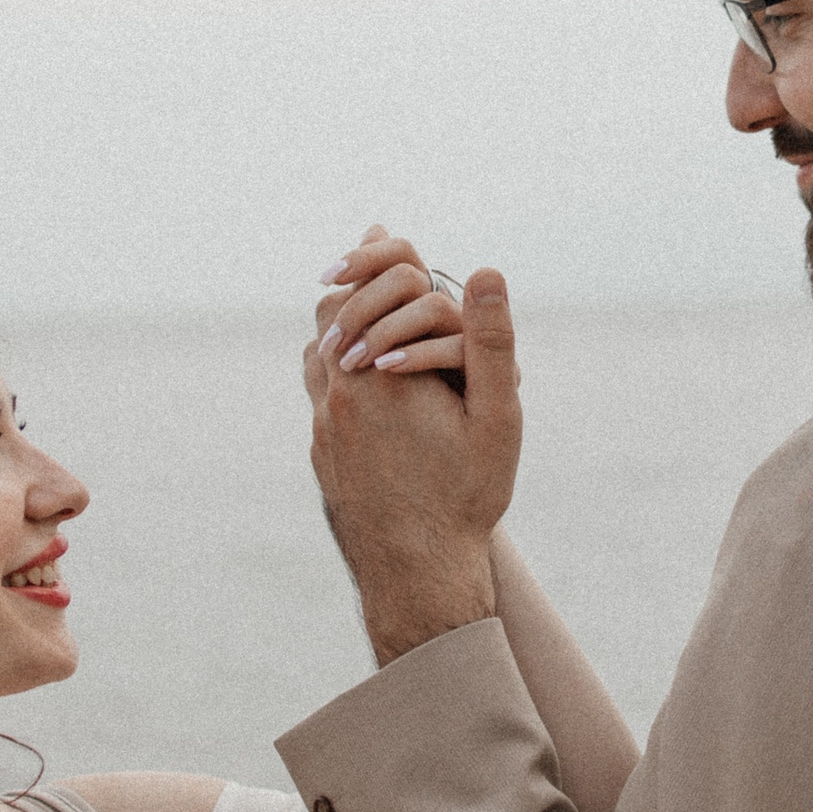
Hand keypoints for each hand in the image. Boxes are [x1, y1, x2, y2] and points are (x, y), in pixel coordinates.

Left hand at [305, 231, 522, 663]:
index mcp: (375, 374)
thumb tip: (484, 269)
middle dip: (352, 287)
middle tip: (370, 266)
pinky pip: (319, 397)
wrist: (417, 576)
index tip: (380, 234)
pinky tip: (361, 380)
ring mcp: (321, 429)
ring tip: (366, 317)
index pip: (357, 288)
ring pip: (316, 356)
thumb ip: (489, 340)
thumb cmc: (465, 497)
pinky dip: (335, 374)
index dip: (371, 256)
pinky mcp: (320, 457)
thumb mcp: (496, 418)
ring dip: (339, 331)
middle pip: (328, 314)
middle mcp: (335, 395)